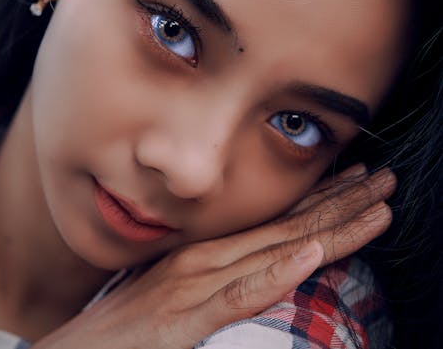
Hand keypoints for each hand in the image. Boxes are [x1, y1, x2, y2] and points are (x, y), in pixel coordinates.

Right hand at [32, 165, 394, 348]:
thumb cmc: (124, 329)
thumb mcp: (175, 296)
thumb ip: (213, 282)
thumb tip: (253, 269)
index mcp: (207, 254)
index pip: (275, 221)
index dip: (320, 200)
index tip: (356, 180)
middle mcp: (206, 258)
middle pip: (287, 226)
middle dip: (341, 203)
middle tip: (383, 178)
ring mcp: (195, 284)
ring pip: (275, 250)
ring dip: (328, 228)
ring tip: (374, 208)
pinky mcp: (183, 320)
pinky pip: (238, 294)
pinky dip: (276, 274)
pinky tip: (307, 257)